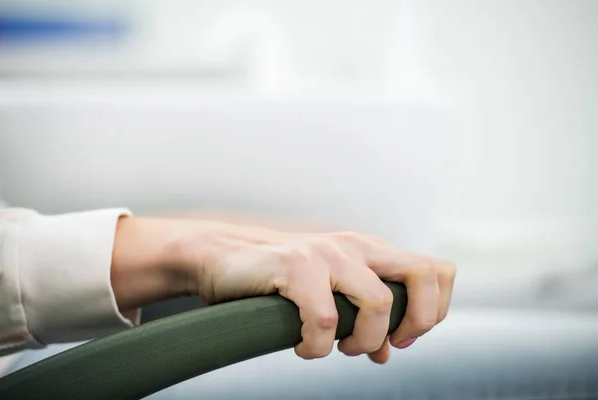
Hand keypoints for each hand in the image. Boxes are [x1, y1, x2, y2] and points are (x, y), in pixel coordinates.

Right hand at [174, 221, 455, 363]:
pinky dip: (317, 347)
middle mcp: (355, 246)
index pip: (436, 270)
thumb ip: (363, 317)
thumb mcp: (330, 294)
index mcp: (370, 249)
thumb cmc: (279, 278)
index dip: (433, 311)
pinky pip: (325, 322)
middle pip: (423, 274)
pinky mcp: (296, 266)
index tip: (403, 339)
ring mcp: (327, 253)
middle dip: (418, 321)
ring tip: (335, 347)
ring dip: (361, 341)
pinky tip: (302, 345)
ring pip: (378, 304)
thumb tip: (388, 353)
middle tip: (386, 345)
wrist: (224, 256)